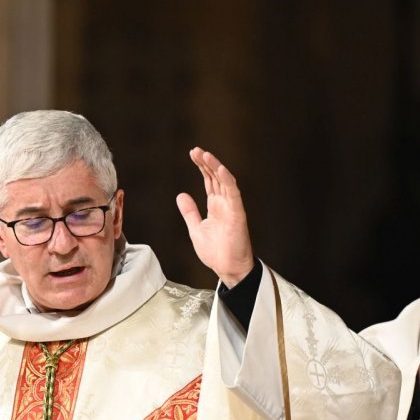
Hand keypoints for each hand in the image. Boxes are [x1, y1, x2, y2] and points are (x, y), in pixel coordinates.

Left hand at [176, 148, 254, 286]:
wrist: (227, 269)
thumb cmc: (216, 252)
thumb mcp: (196, 229)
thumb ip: (190, 212)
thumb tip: (181, 195)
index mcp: (215, 207)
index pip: (209, 181)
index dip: (202, 167)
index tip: (193, 155)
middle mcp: (225, 204)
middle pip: (215, 178)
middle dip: (206, 163)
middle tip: (195, 150)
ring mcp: (232, 208)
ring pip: (225, 182)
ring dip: (215, 167)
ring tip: (205, 155)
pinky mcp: (237, 215)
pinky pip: (233, 194)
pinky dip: (227, 181)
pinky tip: (220, 169)